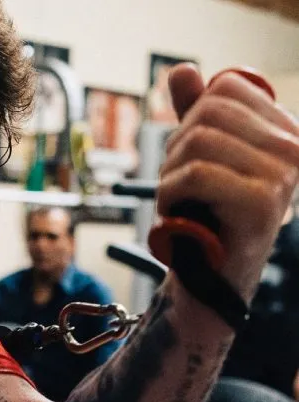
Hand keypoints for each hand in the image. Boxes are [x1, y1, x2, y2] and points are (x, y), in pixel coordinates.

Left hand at [158, 65, 298, 299]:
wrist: (211, 274)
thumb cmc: (207, 212)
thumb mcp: (200, 153)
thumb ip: (195, 111)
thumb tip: (182, 71)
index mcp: (286, 131)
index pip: (227, 87)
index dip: (193, 118)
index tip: (194, 156)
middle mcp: (294, 149)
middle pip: (209, 111)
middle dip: (177, 146)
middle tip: (180, 182)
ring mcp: (283, 175)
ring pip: (198, 141)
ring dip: (171, 172)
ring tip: (180, 199)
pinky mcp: (262, 202)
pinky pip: (196, 174)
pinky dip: (170, 192)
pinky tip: (177, 210)